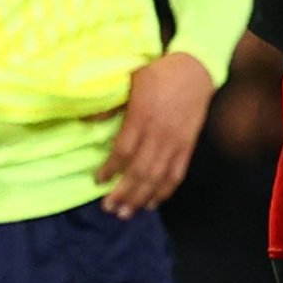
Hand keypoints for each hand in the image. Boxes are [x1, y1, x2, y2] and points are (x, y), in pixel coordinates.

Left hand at [98, 50, 214, 214]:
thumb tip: (87, 121)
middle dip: (123, 193)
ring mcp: (175, 142)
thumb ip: (111, 105)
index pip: (123, 152)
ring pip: (157, 178)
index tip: (98, 180)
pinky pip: (176, 175)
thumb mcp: (130, 81)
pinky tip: (152, 203)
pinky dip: (164, 192)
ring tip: (126, 213)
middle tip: (109, 208)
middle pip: (139, 171)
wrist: (195, 70)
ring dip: (140, 198)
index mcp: (142, 117)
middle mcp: (159, 134)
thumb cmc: (158, 74)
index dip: (110, 169)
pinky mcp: (187, 146)